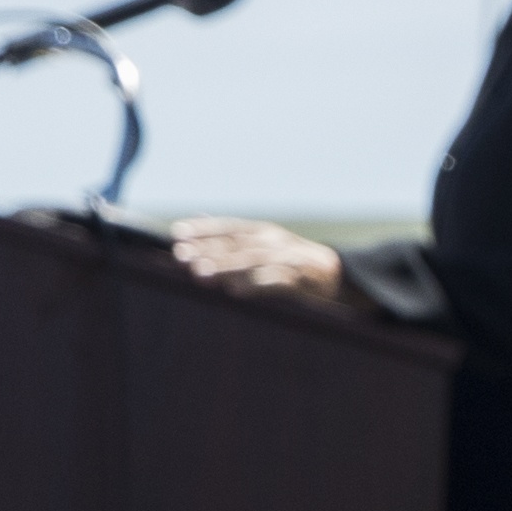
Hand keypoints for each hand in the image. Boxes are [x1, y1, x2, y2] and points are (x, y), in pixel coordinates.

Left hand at [170, 219, 347, 311]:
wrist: (334, 274)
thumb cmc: (290, 260)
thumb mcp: (262, 242)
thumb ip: (230, 235)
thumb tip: (196, 218)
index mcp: (263, 232)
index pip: (229, 226)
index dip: (203, 228)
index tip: (177, 232)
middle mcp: (274, 241)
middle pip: (237, 244)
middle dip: (207, 249)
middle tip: (181, 254)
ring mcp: (287, 259)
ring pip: (252, 261)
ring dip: (225, 266)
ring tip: (200, 273)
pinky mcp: (300, 281)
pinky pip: (276, 282)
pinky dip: (256, 285)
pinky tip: (237, 292)